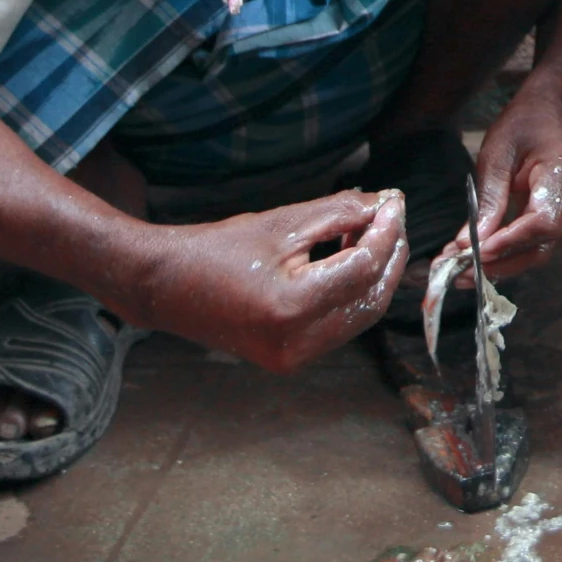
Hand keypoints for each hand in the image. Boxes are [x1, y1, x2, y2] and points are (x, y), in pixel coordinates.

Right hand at [133, 189, 408, 371]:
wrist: (166, 287)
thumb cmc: (218, 249)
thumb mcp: (283, 223)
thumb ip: (341, 213)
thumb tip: (389, 204)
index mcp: (291, 308)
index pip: (363, 267)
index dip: (386, 232)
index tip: (394, 202)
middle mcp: (296, 343)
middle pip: (370, 298)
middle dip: (389, 254)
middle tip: (392, 217)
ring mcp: (294, 358)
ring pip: (360, 314)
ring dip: (374, 274)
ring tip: (370, 233)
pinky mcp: (291, 359)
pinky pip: (340, 325)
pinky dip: (352, 292)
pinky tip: (349, 259)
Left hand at [437, 92, 561, 281]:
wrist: (547, 111)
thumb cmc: (522, 124)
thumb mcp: (496, 154)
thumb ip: (488, 198)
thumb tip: (469, 242)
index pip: (543, 221)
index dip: (510, 242)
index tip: (475, 252)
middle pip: (542, 244)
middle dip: (501, 263)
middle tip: (459, 272)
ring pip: (540, 249)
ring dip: (502, 264)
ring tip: (462, 269)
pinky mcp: (560, 216)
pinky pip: (536, 242)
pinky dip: (507, 253)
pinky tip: (479, 256)